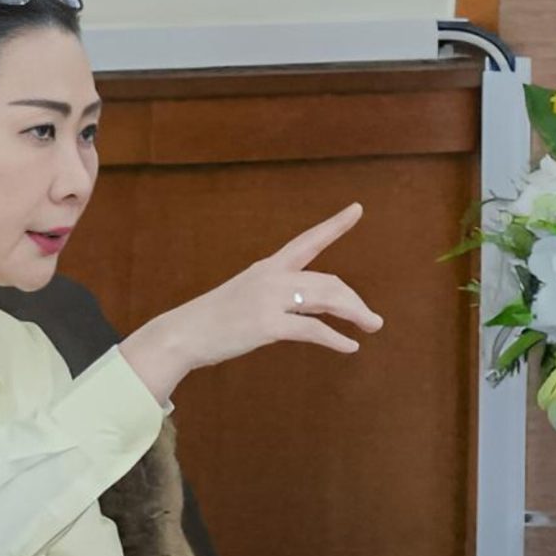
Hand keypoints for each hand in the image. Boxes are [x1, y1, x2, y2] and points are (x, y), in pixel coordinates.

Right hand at [120, 204, 385, 401]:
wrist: (181, 334)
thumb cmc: (214, 320)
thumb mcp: (247, 297)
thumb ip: (277, 297)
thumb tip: (309, 309)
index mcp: (268, 267)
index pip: (308, 240)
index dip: (335, 225)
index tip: (357, 208)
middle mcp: (272, 277)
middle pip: (329, 281)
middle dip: (355, 301)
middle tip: (374, 320)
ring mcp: (269, 299)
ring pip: (327, 300)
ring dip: (355, 314)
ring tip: (371, 327)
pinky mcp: (267, 324)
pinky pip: (313, 330)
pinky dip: (336, 339)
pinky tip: (350, 346)